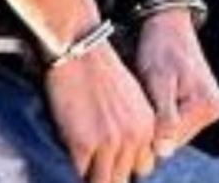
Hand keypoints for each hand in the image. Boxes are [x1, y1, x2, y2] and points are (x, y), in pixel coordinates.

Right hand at [44, 42, 157, 181]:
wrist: (79, 49)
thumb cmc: (99, 71)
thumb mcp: (130, 98)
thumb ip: (134, 126)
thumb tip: (127, 155)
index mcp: (148, 125)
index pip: (143, 167)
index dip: (123, 166)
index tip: (108, 161)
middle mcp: (135, 136)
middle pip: (124, 178)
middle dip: (108, 173)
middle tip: (93, 162)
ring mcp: (110, 142)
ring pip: (105, 182)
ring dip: (92, 175)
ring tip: (82, 160)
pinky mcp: (85, 144)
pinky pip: (80, 174)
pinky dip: (74, 167)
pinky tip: (69, 151)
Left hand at [133, 10, 218, 160]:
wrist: (168, 20)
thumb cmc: (160, 45)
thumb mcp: (158, 80)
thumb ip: (164, 117)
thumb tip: (163, 152)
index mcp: (207, 104)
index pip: (171, 140)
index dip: (148, 130)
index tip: (135, 110)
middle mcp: (215, 108)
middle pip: (174, 137)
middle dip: (153, 124)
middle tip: (140, 98)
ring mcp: (210, 106)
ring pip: (174, 130)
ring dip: (156, 118)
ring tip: (147, 93)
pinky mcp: (201, 102)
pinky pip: (176, 119)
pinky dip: (162, 112)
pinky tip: (153, 94)